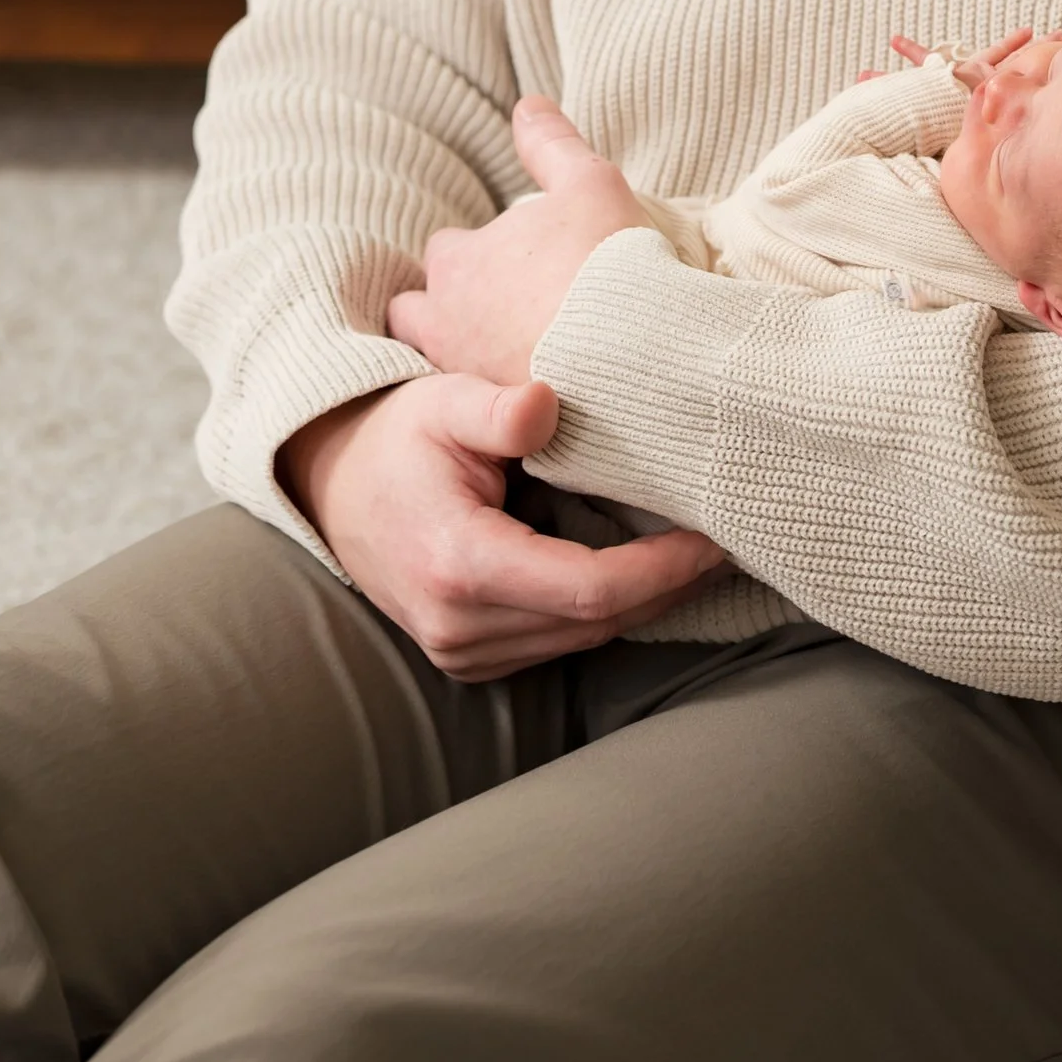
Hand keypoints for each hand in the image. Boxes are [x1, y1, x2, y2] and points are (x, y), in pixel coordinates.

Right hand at [279, 375, 723, 679]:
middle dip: (669, 586)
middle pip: (597, 623)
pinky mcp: (469, 659)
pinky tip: (641, 572)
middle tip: (729, 540)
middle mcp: (460, 626)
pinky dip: (604, 612)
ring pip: (582, 641)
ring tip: (698, 553)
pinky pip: (556, 644)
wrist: (333, 488)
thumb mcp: (442, 402)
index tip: (714, 538)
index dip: (663, 569)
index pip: (589, 590)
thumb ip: (496, 409)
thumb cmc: (397, 438)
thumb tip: (544, 402)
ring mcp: (462, 653)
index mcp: (460, 564)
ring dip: (644, 602)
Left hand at [384, 100, 648, 383]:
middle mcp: (447, 325)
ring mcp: (468, 381)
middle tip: (499, 311)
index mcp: (458, 263)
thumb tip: (527, 106)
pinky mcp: (497, 425)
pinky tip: (534, 394)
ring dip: (465, 356)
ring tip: (509, 354)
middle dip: (447, 310)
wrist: (639, 352)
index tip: (511, 259)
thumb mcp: (588, 182)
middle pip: (419, 315)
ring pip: (443, 365)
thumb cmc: (608, 262)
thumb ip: (551, 144)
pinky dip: (496, 399)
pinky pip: (482, 411)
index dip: (473, 252)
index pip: (443, 252)